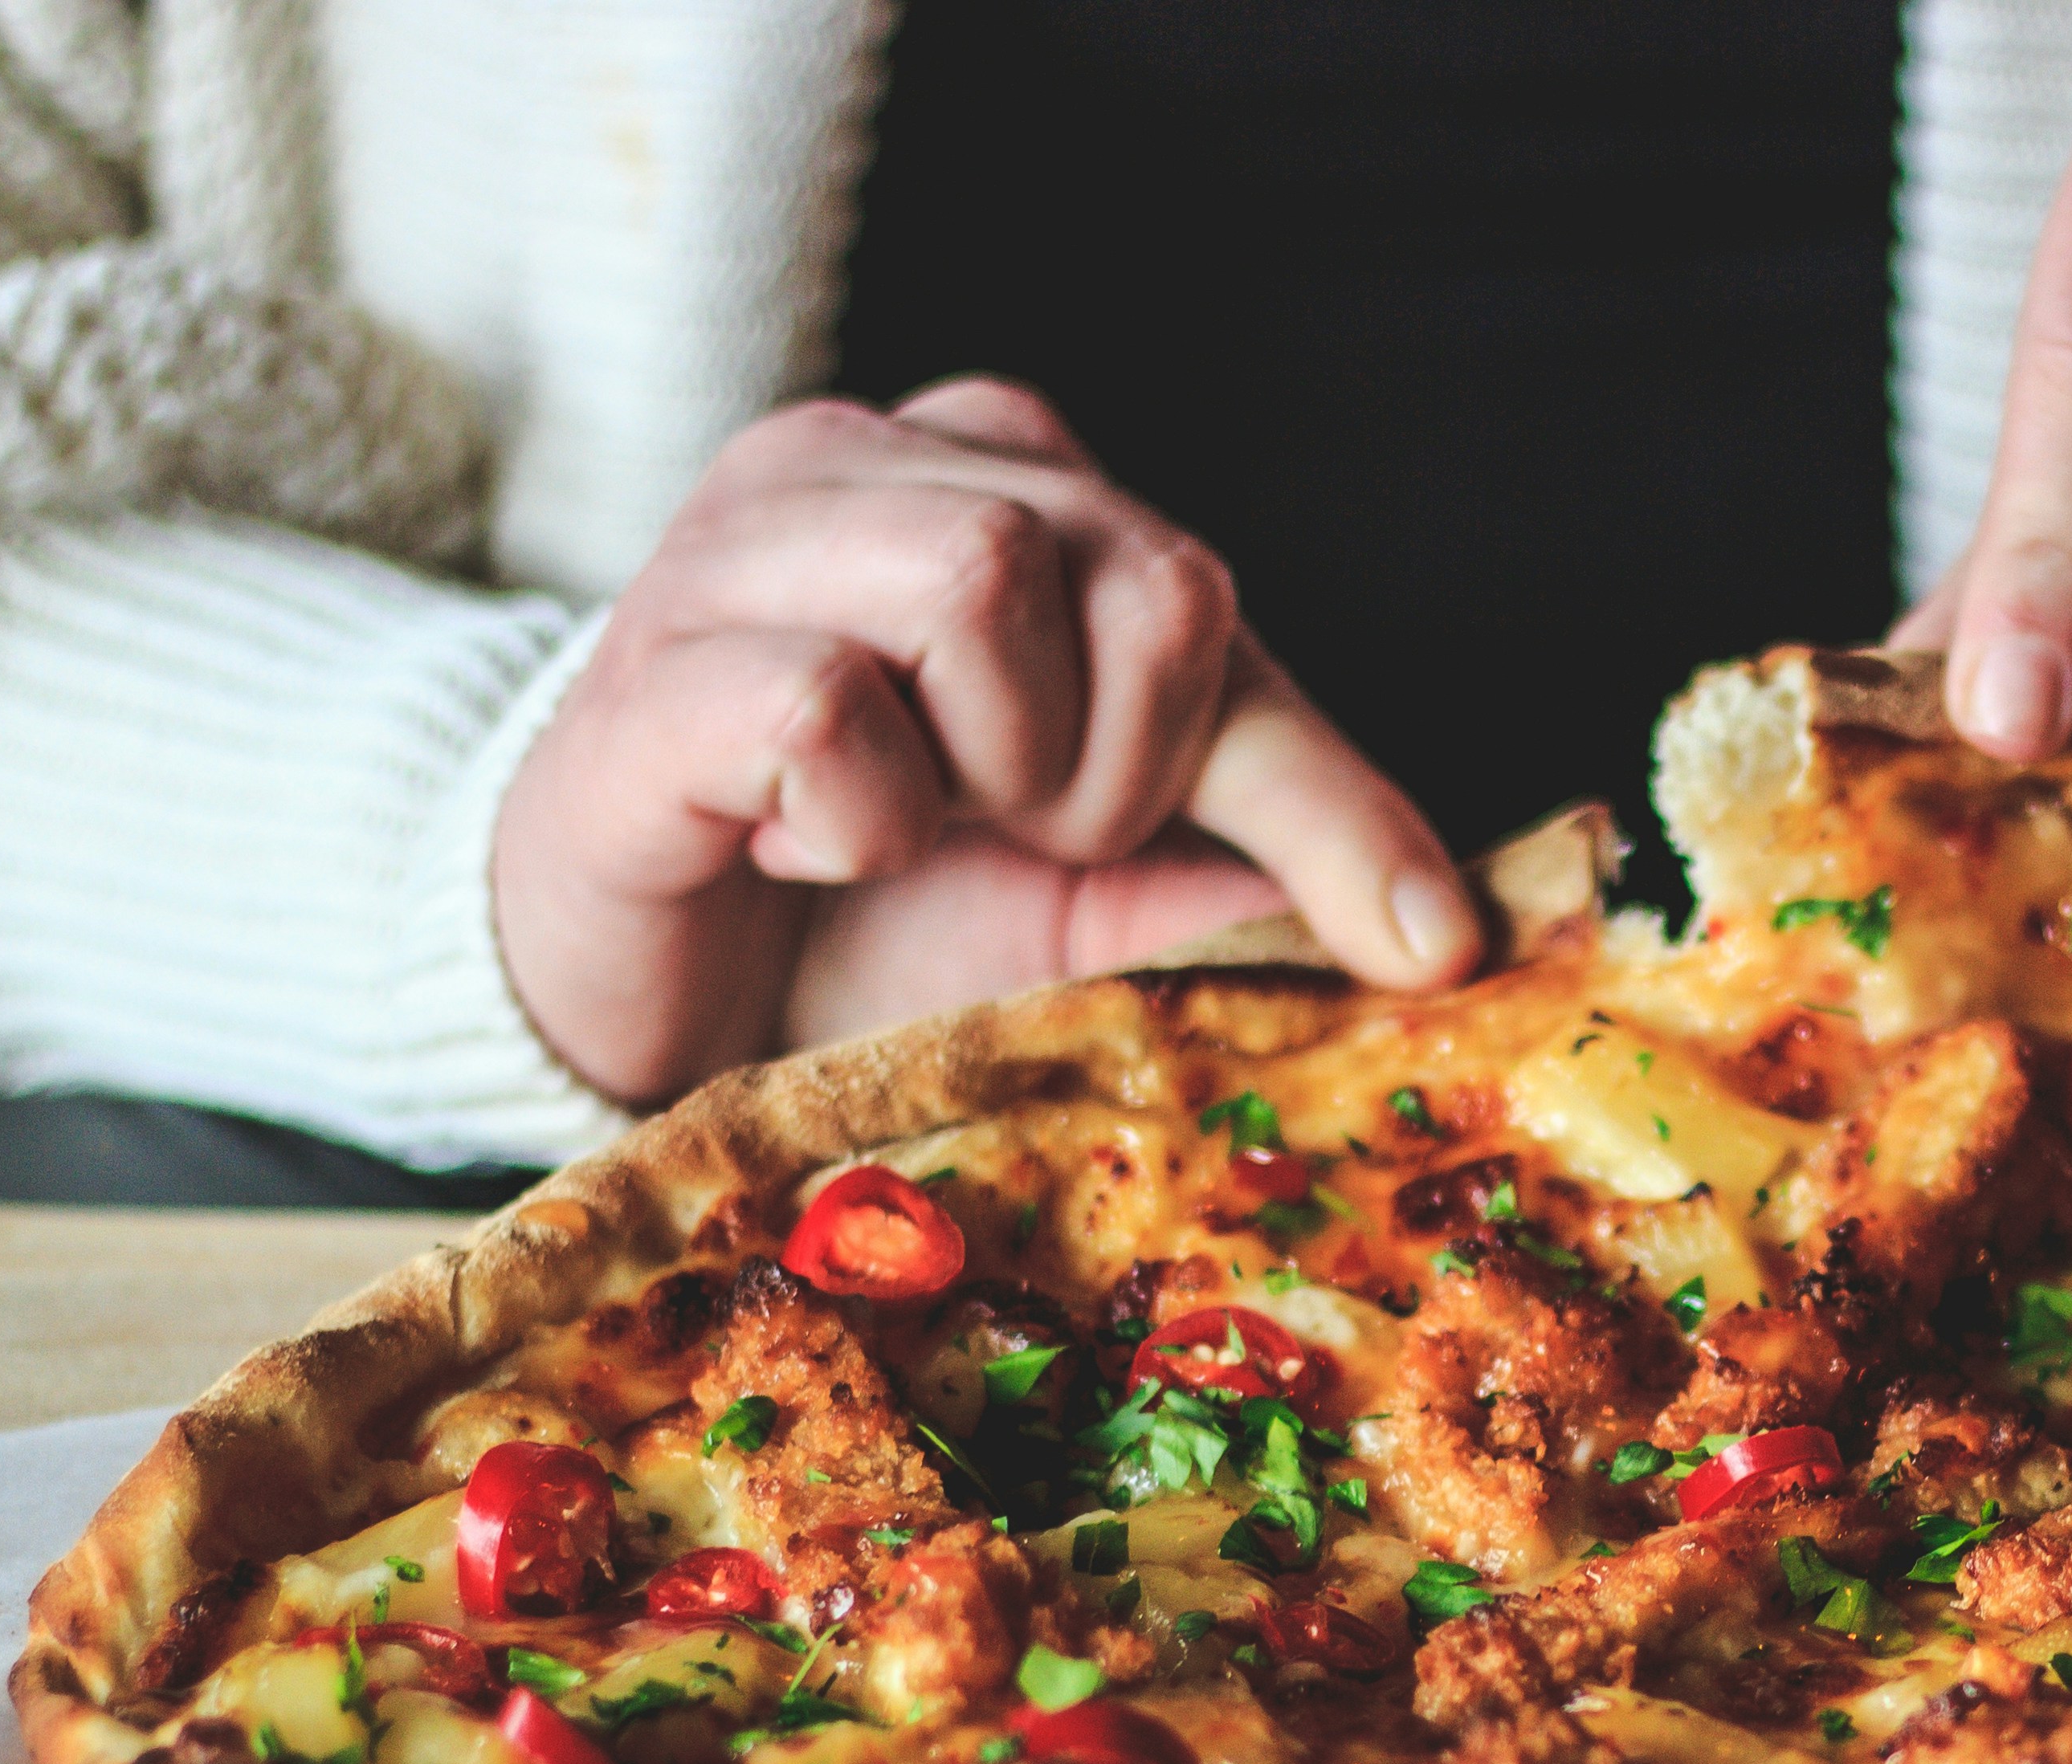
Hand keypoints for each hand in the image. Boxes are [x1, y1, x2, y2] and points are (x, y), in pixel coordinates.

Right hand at [492, 379, 1474, 1107]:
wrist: (632, 989)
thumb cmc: (866, 908)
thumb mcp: (1093, 894)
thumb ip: (1244, 870)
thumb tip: (1439, 928)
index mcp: (1000, 481)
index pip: (1214, 603)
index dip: (1330, 791)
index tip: (1431, 942)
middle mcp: (867, 465)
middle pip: (1133, 564)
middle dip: (1123, 766)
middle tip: (1016, 833)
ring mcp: (737, 548)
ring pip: (976, 581)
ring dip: (988, 772)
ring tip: (905, 828)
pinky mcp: (641, 676)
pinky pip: (823, 707)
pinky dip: (851, 819)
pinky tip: (796, 844)